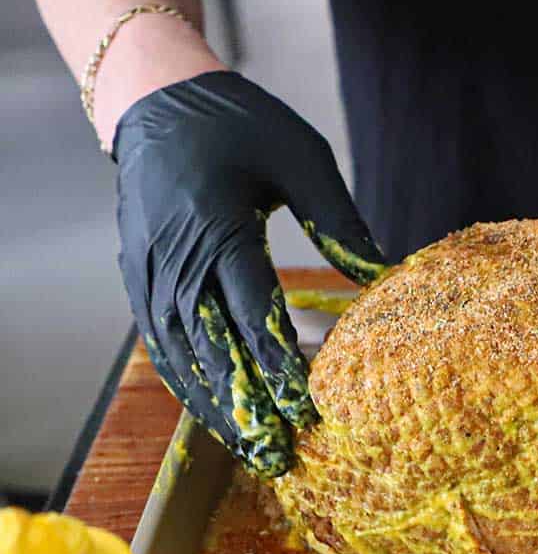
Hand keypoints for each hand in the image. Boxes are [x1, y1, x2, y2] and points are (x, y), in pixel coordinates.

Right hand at [114, 71, 385, 475]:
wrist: (154, 98)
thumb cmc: (238, 123)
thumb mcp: (301, 156)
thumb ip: (340, 220)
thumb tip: (385, 277)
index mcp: (217, 225)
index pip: (250, 310)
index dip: (278, 366)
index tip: (306, 410)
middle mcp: (176, 255)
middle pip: (211, 346)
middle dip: (245, 405)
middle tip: (277, 456)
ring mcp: (149, 268)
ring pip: (179, 353)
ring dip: (213, 404)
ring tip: (248, 449)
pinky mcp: (137, 275)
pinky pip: (158, 341)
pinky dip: (184, 381)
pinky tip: (211, 412)